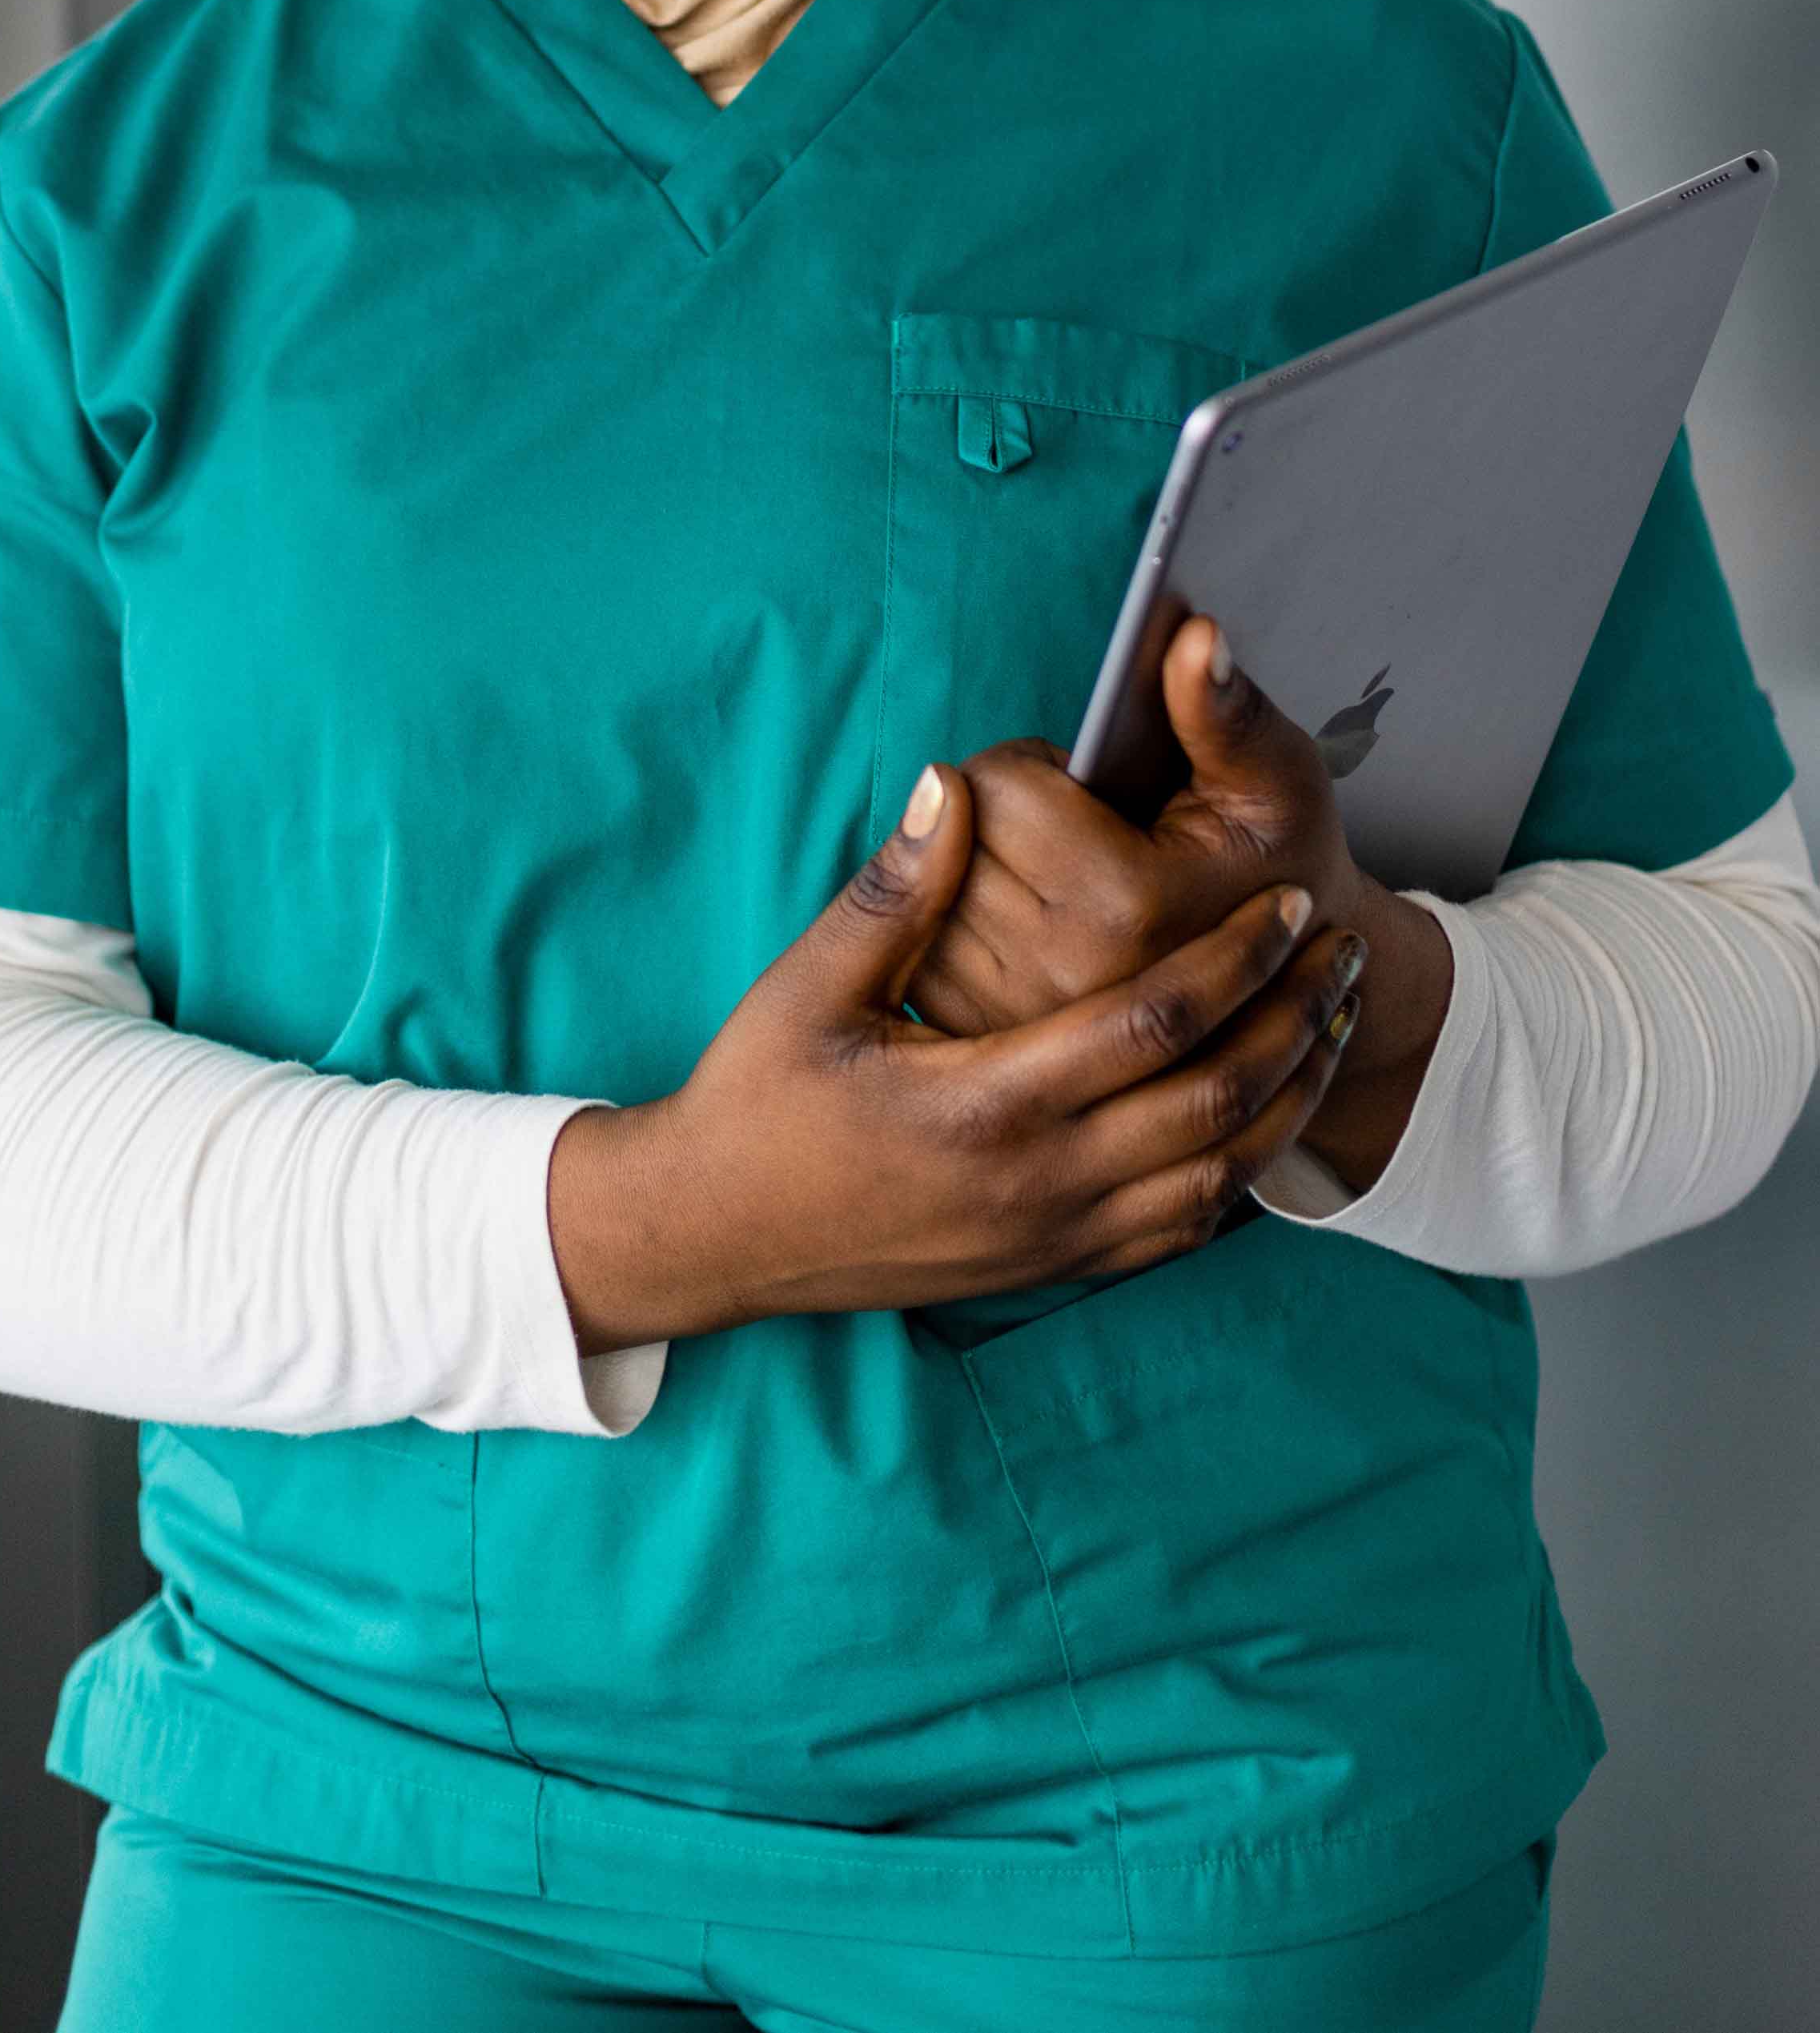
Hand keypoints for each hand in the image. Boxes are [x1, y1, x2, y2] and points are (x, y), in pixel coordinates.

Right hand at [547, 778, 1366, 1348]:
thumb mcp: (806, 989)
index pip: (1153, 1020)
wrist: (718, 1233)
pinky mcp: (1057, 1266)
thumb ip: (895, 892)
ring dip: (1292, 1094)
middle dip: (1294, 1015)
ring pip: (1225, 1171)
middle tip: (1337, 949)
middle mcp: (1040, 1179)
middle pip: (1218, 1097)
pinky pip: (1188, 1228)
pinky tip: (1265, 1116)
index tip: (1286, 901)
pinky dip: (1246, 1170)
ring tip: (1331, 1023)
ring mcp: (1057, 1234)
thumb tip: (957, 788)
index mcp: (984, 1102)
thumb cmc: (757, 1101)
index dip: (1236, 955)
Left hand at [904, 615, 1458, 1191]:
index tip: (1083, 787)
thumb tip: (1190, 633)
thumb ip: (1222, 709)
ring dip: (964, 861)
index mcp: (1124, 906)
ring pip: (920, 882)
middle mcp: (1055, 972)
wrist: (1274, 994)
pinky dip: (942, 910)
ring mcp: (1008, 1014)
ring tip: (1048, 875)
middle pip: (949, 829)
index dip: (1034, 763)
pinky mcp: (970, 1032)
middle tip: (1065, 831)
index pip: (996, 782)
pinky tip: (1011, 917)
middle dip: (993, 809)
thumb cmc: (1273, 866)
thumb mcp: (1272, 780)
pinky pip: (908, 935)